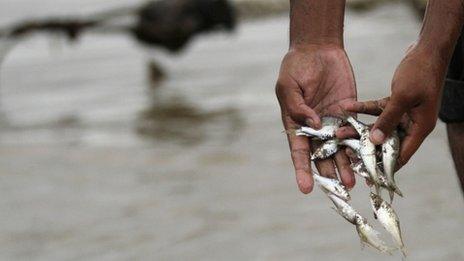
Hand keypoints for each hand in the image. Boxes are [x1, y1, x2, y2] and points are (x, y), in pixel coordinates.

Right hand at [276, 45, 356, 193]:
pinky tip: (366, 156)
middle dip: (329, 173)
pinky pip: (355, 129)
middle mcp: (315, 127)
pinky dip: (360, 143)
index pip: (298, 151)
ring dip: (346, 164)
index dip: (302, 170)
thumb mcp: (289, 86)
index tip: (306, 188)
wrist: (317, 49)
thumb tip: (314, 125)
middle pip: (321, 155)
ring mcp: (332, 120)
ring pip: (340, 147)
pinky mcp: (349, 111)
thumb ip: (298, 107)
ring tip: (354, 181)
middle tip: (340, 189)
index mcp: (296, 124)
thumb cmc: (296, 67)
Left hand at [339, 44, 446, 167]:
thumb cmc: (421, 72)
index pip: (401, 155)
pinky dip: (362, 110)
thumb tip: (376, 141)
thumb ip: (388, 119)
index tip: (368, 176)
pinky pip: (376, 110)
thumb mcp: (403, 97)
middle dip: (366, 148)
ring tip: (339, 133)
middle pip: (386, 143)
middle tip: (345, 153)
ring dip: (358, 129)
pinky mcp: (395, 102)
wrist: (428, 49)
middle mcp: (412, 124)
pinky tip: (346, 108)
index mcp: (419, 128)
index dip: (385, 166)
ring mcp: (403, 113)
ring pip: (378, 127)